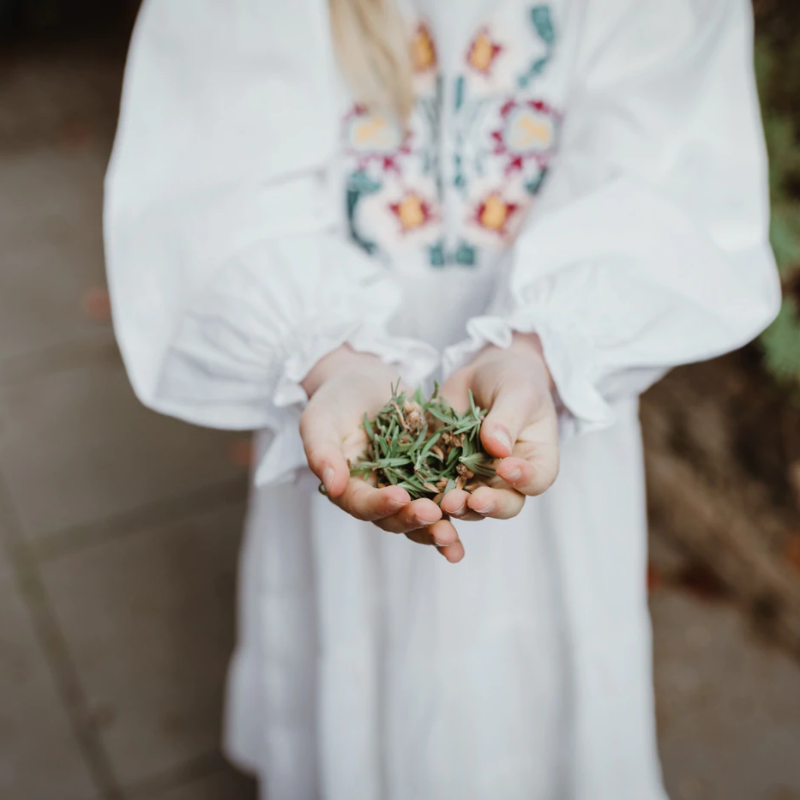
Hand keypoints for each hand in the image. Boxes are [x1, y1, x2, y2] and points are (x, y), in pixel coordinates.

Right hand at [300, 346, 462, 561]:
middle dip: (415, 520)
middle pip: (394, 519)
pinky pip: (445, 493)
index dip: (380, 504)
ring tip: (456, 535)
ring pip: (422, 516)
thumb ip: (322, 452)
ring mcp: (405, 488)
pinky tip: (479, 511)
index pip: (362, 504)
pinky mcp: (430, 475)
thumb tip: (332, 486)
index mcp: (347, 489)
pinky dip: (461, 505)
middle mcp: (377, 496)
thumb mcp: (319, 419)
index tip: (400, 497)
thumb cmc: (335, 399)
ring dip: (439, 527)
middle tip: (436, 516)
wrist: (363, 380)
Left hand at [438, 333, 558, 523]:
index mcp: (536, 460)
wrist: (484, 374)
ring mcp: (477, 478)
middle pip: (505, 503)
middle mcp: (509, 478)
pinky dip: (429, 491)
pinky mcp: (447, 471)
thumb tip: (498, 449)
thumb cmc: (514, 380)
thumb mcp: (517, 392)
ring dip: (458, 505)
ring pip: (470, 503)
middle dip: (489, 505)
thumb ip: (508, 419)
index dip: (524, 479)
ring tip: (444, 500)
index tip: (506, 468)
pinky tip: (418, 490)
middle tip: (473, 500)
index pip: (537, 479)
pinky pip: (438, 486)